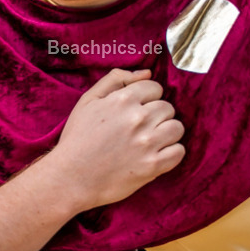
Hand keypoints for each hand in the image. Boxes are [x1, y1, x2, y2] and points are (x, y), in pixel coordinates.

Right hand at [41, 68, 184, 211]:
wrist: (71, 177)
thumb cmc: (77, 138)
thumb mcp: (88, 100)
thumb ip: (116, 79)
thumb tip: (146, 73)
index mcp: (123, 100)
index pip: (155, 88)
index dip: (147, 98)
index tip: (137, 110)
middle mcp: (138, 118)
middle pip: (168, 108)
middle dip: (157, 115)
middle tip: (141, 128)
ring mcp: (147, 143)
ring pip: (176, 128)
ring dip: (167, 133)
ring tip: (151, 141)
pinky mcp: (152, 166)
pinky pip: (179, 152)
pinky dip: (171, 152)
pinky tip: (156, 155)